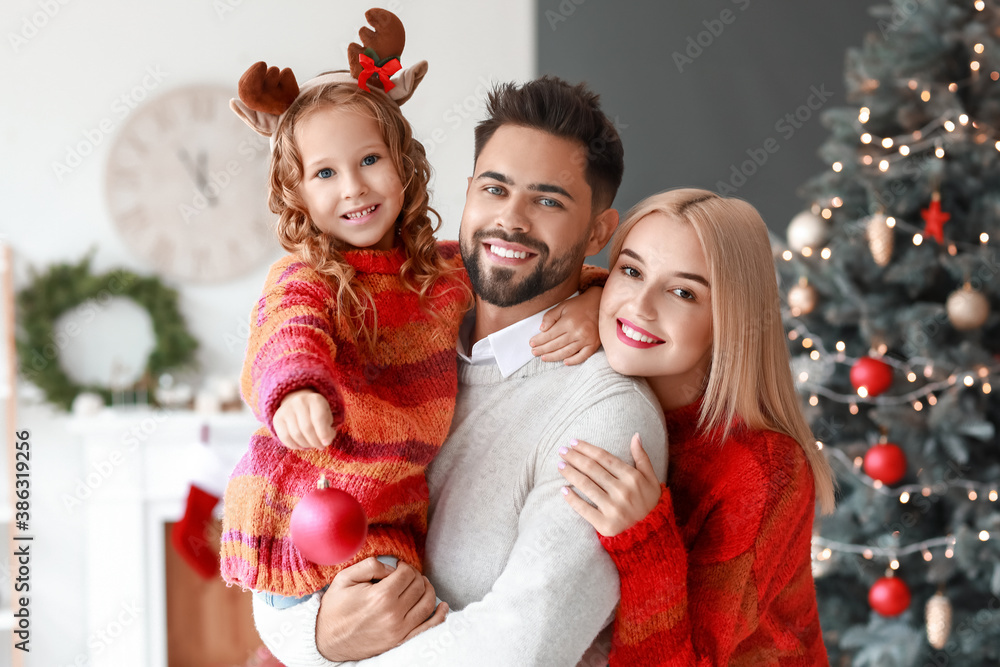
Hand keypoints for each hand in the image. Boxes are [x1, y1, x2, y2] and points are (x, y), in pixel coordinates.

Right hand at [273, 389, 335, 449]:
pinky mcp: (277, 418)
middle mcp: (299, 402)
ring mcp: (286, 409)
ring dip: (305, 444)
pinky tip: (300, 445)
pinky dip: (294, 445)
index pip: (318, 418)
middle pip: (307, 428)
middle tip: (319, 446)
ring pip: (296, 434)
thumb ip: (329, 430)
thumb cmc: (316, 413)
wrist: (298, 404)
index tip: (326, 443)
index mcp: (315, 400)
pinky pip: (284, 437)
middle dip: (315, 442)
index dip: (323, 433)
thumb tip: (325, 441)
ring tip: (311, 445)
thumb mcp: (327, 417)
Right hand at [316, 557, 448, 660]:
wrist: (326, 640)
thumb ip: (371, 565)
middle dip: (416, 576)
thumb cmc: (334, 608)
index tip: (399, 567)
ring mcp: (399, 630)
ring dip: (428, 590)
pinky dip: (439, 616)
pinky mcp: (400, 641)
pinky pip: (428, 628)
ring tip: (420, 584)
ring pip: (427, 604)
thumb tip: (393, 567)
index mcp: (380, 596)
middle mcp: (393, 614)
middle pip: (419, 587)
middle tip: (407, 575)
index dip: (406, 566)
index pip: (407, 574)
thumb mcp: (345, 578)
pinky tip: (443, 606)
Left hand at [529, 286, 602, 364]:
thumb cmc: (579, 305)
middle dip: (543, 349)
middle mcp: (577, 332)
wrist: (600, 304)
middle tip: (534, 352)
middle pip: (556, 345)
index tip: (531, 343)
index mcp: (568, 322)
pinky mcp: (593, 344)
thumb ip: (550, 317)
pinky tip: (564, 362)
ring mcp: (586, 340)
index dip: (539, 340)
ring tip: (543, 358)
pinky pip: (582, 356)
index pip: (549, 335)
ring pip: (566, 352)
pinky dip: (573, 361)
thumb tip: (542, 329)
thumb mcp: (562, 306)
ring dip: (553, 357)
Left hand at [557, 434, 661, 536]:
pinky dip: (572, 499)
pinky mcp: (605, 524)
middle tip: (561, 450)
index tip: (573, 442)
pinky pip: (584, 509)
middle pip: (592, 469)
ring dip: (570, 473)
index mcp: (632, 477)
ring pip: (586, 485)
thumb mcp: (651, 479)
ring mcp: (613, 508)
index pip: (604, 458)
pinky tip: (563, 489)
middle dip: (574, 457)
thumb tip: (635, 435)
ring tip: (559, 465)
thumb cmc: (650, 503)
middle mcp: (622, 491)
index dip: (587, 448)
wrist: (653, 536)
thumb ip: (642, 457)